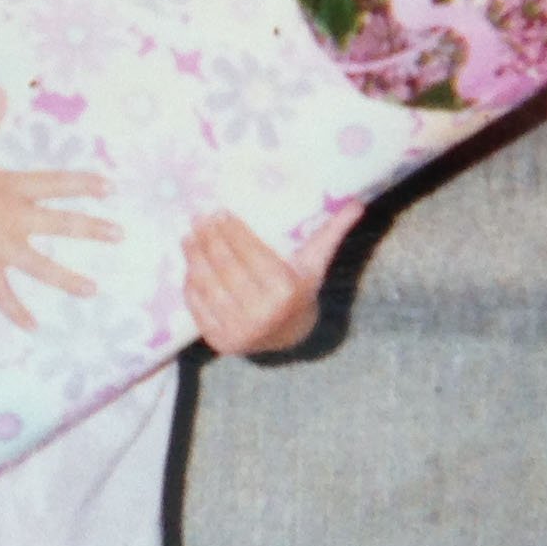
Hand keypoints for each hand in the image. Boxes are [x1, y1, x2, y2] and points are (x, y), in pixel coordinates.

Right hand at [0, 87, 121, 328]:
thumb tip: (1, 90)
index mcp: (12, 188)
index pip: (57, 183)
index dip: (84, 184)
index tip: (110, 187)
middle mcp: (12, 218)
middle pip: (60, 224)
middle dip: (93, 229)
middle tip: (120, 234)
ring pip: (40, 266)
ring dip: (68, 278)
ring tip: (93, 290)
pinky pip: (2, 294)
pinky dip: (16, 311)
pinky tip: (33, 326)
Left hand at [182, 201, 363, 355]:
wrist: (289, 336)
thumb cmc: (300, 289)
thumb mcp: (316, 263)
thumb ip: (331, 233)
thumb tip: (358, 204)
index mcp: (285, 292)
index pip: (251, 255)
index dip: (232, 232)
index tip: (219, 211)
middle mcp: (261, 314)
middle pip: (227, 268)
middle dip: (210, 240)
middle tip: (199, 217)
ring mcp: (238, 331)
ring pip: (208, 286)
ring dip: (194, 258)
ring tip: (189, 236)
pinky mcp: (220, 341)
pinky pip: (199, 307)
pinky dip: (191, 285)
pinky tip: (189, 265)